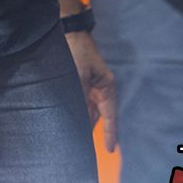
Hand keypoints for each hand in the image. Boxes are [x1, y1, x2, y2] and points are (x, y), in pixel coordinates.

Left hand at [65, 31, 116, 151]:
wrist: (71, 32)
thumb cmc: (78, 51)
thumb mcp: (79, 74)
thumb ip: (80, 95)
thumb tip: (80, 116)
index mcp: (107, 87)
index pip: (110, 116)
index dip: (110, 133)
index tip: (110, 149)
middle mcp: (101, 89)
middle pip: (100, 115)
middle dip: (93, 130)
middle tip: (85, 149)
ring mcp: (92, 87)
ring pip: (89, 110)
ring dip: (84, 121)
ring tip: (77, 139)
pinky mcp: (82, 83)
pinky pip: (82, 103)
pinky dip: (79, 112)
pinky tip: (72, 121)